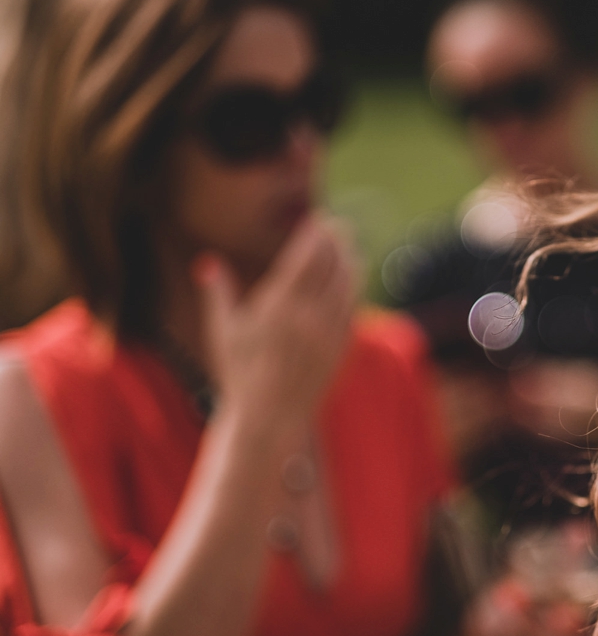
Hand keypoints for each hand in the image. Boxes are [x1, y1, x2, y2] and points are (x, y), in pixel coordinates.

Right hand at [194, 216, 358, 424]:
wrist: (268, 417)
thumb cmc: (238, 373)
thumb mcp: (223, 330)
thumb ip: (219, 292)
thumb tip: (208, 262)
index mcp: (278, 305)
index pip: (306, 257)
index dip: (315, 234)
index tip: (318, 219)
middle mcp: (308, 316)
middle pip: (331, 265)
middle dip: (336, 241)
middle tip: (336, 226)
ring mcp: (328, 332)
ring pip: (347, 285)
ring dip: (349, 262)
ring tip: (346, 249)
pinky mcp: (341, 347)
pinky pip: (351, 309)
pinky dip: (352, 289)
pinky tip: (349, 281)